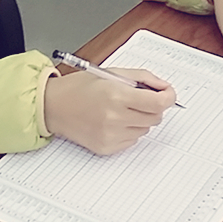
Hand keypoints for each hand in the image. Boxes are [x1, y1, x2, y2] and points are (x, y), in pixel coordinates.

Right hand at [43, 67, 174, 154]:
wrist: (54, 106)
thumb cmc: (80, 87)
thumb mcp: (112, 73)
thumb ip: (142, 77)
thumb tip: (164, 87)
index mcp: (116, 94)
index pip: (158, 102)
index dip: (168, 97)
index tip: (168, 94)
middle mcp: (115, 117)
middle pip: (156, 117)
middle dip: (153, 106)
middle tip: (140, 99)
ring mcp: (111, 135)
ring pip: (145, 129)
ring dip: (140, 119)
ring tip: (121, 109)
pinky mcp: (107, 147)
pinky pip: (132, 141)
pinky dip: (129, 130)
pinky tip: (113, 121)